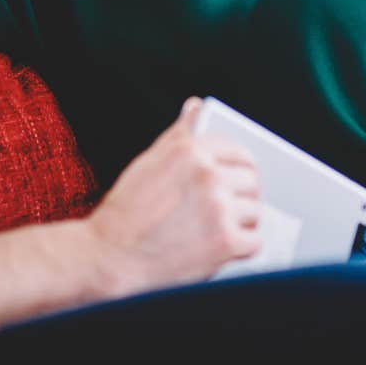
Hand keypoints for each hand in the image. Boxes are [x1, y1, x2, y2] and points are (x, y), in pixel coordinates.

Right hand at [83, 98, 262, 295]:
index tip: (234, 180)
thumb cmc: (126, 211)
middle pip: (252, 181)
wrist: (110, 258)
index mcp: (190, 151)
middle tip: (222, 210)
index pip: (239, 152)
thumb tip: (196, 106)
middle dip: (240, 196)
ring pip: (255, 211)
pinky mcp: (225, 241)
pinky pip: (254, 241)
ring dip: (240, 223)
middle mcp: (208, 175)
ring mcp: (219, 209)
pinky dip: (240, 248)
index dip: (238, 169)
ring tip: (212, 230)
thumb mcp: (148, 161)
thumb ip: (179, 134)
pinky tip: (218, 248)